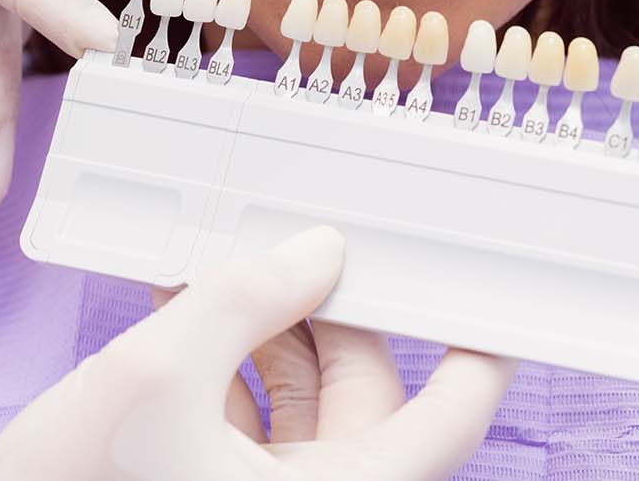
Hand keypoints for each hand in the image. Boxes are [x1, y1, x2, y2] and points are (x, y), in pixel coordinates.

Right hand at [0, 227, 516, 480]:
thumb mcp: (154, 380)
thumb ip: (241, 301)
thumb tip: (317, 249)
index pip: (454, 411)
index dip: (480, 339)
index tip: (484, 273)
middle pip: (367, 385)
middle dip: (333, 301)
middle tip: (308, 226)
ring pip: (302, 392)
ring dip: (268, 319)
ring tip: (231, 251)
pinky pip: (246, 409)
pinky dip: (225, 352)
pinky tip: (187, 296)